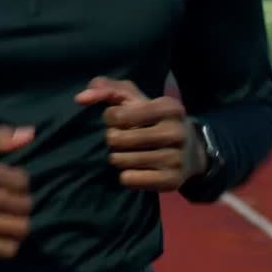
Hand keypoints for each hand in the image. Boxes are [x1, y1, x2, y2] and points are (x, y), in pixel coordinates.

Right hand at [0, 126, 35, 258]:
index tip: (18, 186)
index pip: (19, 180)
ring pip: (10, 228)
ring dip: (21, 227)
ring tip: (18, 223)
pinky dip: (8, 246)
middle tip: (20, 206)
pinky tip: (8, 240)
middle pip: (18, 205)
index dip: (24, 184)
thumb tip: (31, 133)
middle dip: (25, 206)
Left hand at [75, 77, 207, 190]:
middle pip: (117, 139)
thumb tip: (80, 98)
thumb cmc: (153, 119)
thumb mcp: (135, 98)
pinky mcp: (172, 182)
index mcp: (168, 107)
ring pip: (121, 161)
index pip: (118, 115)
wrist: (191, 153)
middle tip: (122, 139)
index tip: (118, 120)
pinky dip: (125, 176)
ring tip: (127, 153)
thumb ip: (106, 89)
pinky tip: (135, 169)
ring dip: (116, 157)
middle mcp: (176, 132)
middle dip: (112, 139)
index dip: (110, 118)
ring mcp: (176, 158)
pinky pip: (129, 180)